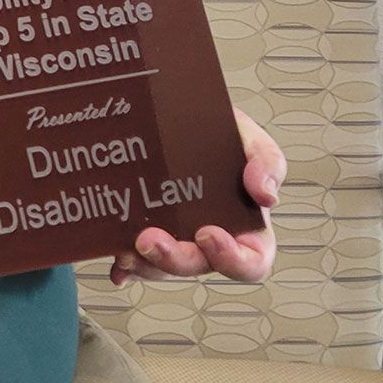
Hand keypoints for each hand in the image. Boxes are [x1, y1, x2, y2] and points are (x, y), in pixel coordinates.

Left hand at [110, 105, 284, 287]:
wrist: (178, 113)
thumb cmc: (221, 133)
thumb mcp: (250, 138)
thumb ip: (266, 162)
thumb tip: (267, 196)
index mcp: (247, 228)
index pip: (251, 262)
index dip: (232, 259)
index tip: (207, 232)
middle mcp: (211, 241)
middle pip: (197, 266)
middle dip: (173, 258)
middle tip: (149, 238)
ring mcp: (177, 241)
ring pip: (162, 268)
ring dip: (144, 264)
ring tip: (125, 249)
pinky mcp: (145, 235)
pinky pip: (136, 261)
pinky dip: (126, 266)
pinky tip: (116, 262)